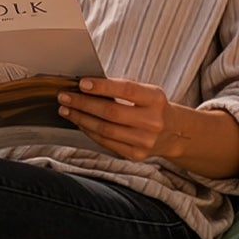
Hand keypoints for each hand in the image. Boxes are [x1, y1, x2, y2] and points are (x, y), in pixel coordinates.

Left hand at [56, 76, 177, 162]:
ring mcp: (144, 141)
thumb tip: (87, 86)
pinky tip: (80, 123)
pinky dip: (89, 131)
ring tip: (66, 109)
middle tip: (65, 96)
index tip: (82, 83)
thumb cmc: (153, 107)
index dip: (102, 86)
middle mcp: (152, 121)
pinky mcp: (136, 155)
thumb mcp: (147, 92)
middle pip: (111, 112)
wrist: (173, 133)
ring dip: (81, 119)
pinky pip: (106, 142)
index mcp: (156, 99)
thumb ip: (122, 89)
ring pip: (105, 130)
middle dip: (83, 104)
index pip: (126, 90)